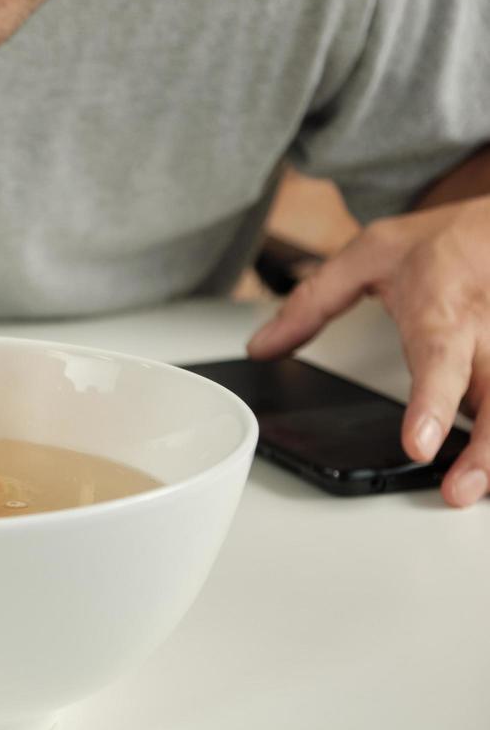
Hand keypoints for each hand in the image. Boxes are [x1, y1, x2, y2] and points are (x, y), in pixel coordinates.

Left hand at [247, 199, 489, 506]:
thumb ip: (312, 303)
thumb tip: (263, 347)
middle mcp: (487, 330)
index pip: (437, 359)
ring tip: (476, 488)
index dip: (432, 404)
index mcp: (441, 306)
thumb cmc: (444, 240)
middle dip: (485, 450)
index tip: (420, 446)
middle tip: (459, 490)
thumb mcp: (367, 254)